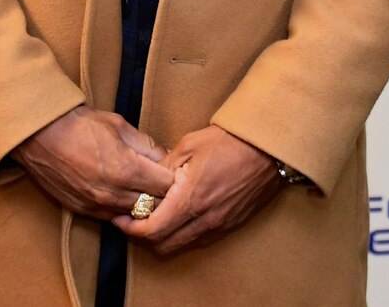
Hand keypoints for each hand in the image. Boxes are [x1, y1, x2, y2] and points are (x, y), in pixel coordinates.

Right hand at [11, 105, 173, 220]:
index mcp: (127, 170)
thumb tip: (168, 158)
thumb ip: (147, 145)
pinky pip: (113, 217)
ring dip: (143, 204)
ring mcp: (98, 206)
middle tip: (163, 181)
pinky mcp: (84, 211)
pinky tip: (122, 193)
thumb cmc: (78, 124)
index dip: (175, 179)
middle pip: (155, 206)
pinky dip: (122, 209)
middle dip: (163, 195)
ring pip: (135, 216)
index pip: (168, 187)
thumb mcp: (119, 125)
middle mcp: (114, 194)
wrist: (39, 135)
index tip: (176, 171)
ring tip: (143, 187)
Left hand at [114, 125, 282, 256]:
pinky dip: (183, 233)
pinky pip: (200, 239)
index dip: (130, 228)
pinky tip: (180, 215)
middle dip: (143, 236)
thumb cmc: (229, 141)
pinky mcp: (231, 225)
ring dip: (164, 236)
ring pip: (182, 245)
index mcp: (190, 200)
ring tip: (155, 216)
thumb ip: (164, 167)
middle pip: (163, 246)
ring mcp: (219, 225)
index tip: (120, 218)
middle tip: (133, 220)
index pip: (152, 231)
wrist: (268, 148)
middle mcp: (205, 219)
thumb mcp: (189, 145)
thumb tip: (146, 180)